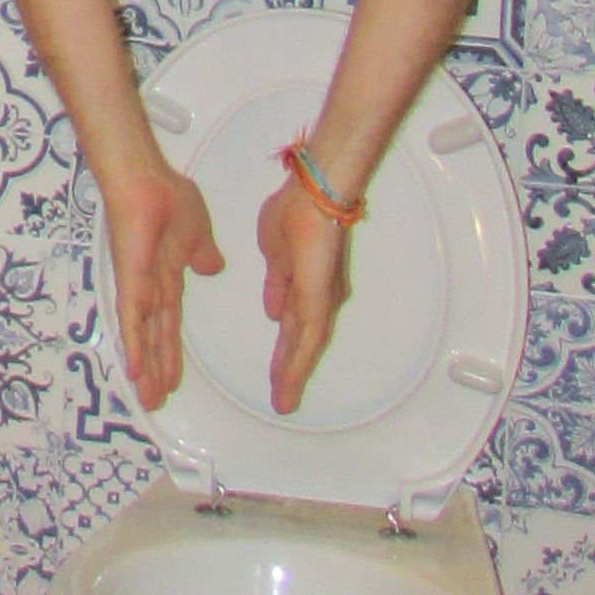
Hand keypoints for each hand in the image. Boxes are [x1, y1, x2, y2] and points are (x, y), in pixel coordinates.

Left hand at [106, 167, 222, 409]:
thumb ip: (202, 254)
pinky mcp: (130, 281)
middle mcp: (149, 288)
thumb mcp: (197, 233)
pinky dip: (134, 345)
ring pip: (143, 337)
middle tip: (156, 400)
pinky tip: (135, 370)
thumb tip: (211, 267)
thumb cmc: (168, 198)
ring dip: (147, 368)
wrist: (146, 179)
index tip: (173, 377)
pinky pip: (132, 320)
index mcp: (166, 278)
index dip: (170, 352)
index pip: (168, 324)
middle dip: (157, 369)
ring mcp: (137, 286)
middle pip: (155, 338)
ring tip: (149, 397)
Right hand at [258, 176, 351, 411]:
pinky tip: (287, 384)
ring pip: (306, 346)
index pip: (293, 320)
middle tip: (281, 396)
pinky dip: (298, 364)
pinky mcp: (320, 301)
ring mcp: (321, 299)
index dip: (285, 345)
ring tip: (282, 400)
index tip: (276, 367)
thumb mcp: (273, 252)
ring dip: (292, 373)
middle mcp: (319, 294)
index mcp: (305, 281)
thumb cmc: (293, 211)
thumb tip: (272, 309)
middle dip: (289, 368)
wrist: (314, 194)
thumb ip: (275, 283)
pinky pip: (309, 340)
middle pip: (301, 338)